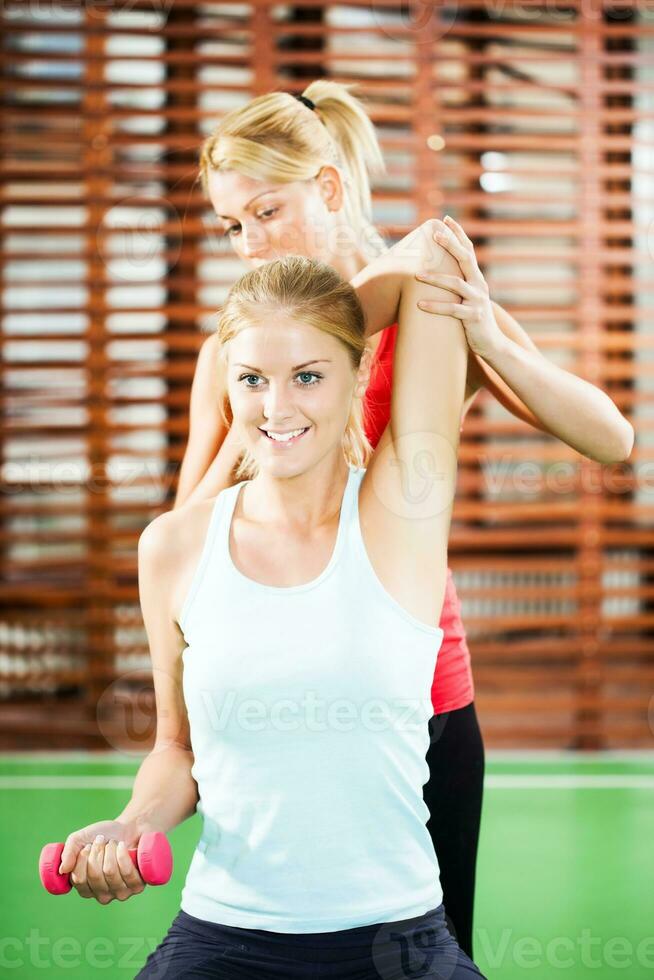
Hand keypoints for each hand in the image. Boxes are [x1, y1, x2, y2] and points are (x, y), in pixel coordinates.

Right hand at [58, 818, 145, 903]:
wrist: (130, 828)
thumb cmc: (104, 835)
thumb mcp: (80, 839)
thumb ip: (68, 852)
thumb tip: (63, 870)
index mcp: (86, 888)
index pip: (78, 879)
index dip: (82, 858)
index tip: (88, 845)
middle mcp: (102, 895)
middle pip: (95, 875)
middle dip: (98, 851)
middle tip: (102, 840)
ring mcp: (120, 893)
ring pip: (110, 872)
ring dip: (110, 849)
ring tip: (113, 843)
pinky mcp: (137, 886)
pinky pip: (127, 872)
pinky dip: (123, 854)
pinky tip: (123, 846)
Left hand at [416, 215, 506, 360]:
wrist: (492, 343)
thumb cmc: (473, 320)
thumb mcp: (466, 298)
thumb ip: (456, 286)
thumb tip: (431, 274)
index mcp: (476, 278)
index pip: (468, 250)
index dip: (458, 234)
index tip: (445, 219)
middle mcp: (479, 285)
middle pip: (465, 259)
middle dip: (450, 244)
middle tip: (434, 234)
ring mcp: (477, 300)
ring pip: (455, 283)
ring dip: (435, 278)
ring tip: (416, 274)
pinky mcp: (473, 317)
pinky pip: (451, 309)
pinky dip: (435, 306)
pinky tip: (419, 303)